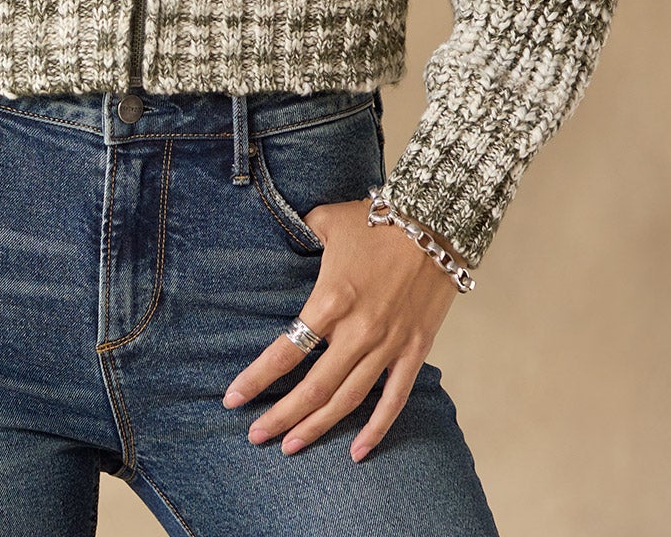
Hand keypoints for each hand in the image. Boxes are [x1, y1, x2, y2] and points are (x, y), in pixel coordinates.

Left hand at [220, 196, 466, 461]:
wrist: (437, 223)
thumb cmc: (378, 219)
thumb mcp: (328, 219)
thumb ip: (301, 230)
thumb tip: (283, 232)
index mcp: (330, 300)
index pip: (286, 350)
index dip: (257, 379)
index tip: (233, 398)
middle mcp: (357, 330)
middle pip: (313, 388)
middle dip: (281, 416)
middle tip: (255, 436)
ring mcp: (388, 344)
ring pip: (348, 400)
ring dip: (318, 427)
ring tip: (291, 446)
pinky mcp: (414, 350)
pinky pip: (394, 399)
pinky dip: (376, 429)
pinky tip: (357, 452)